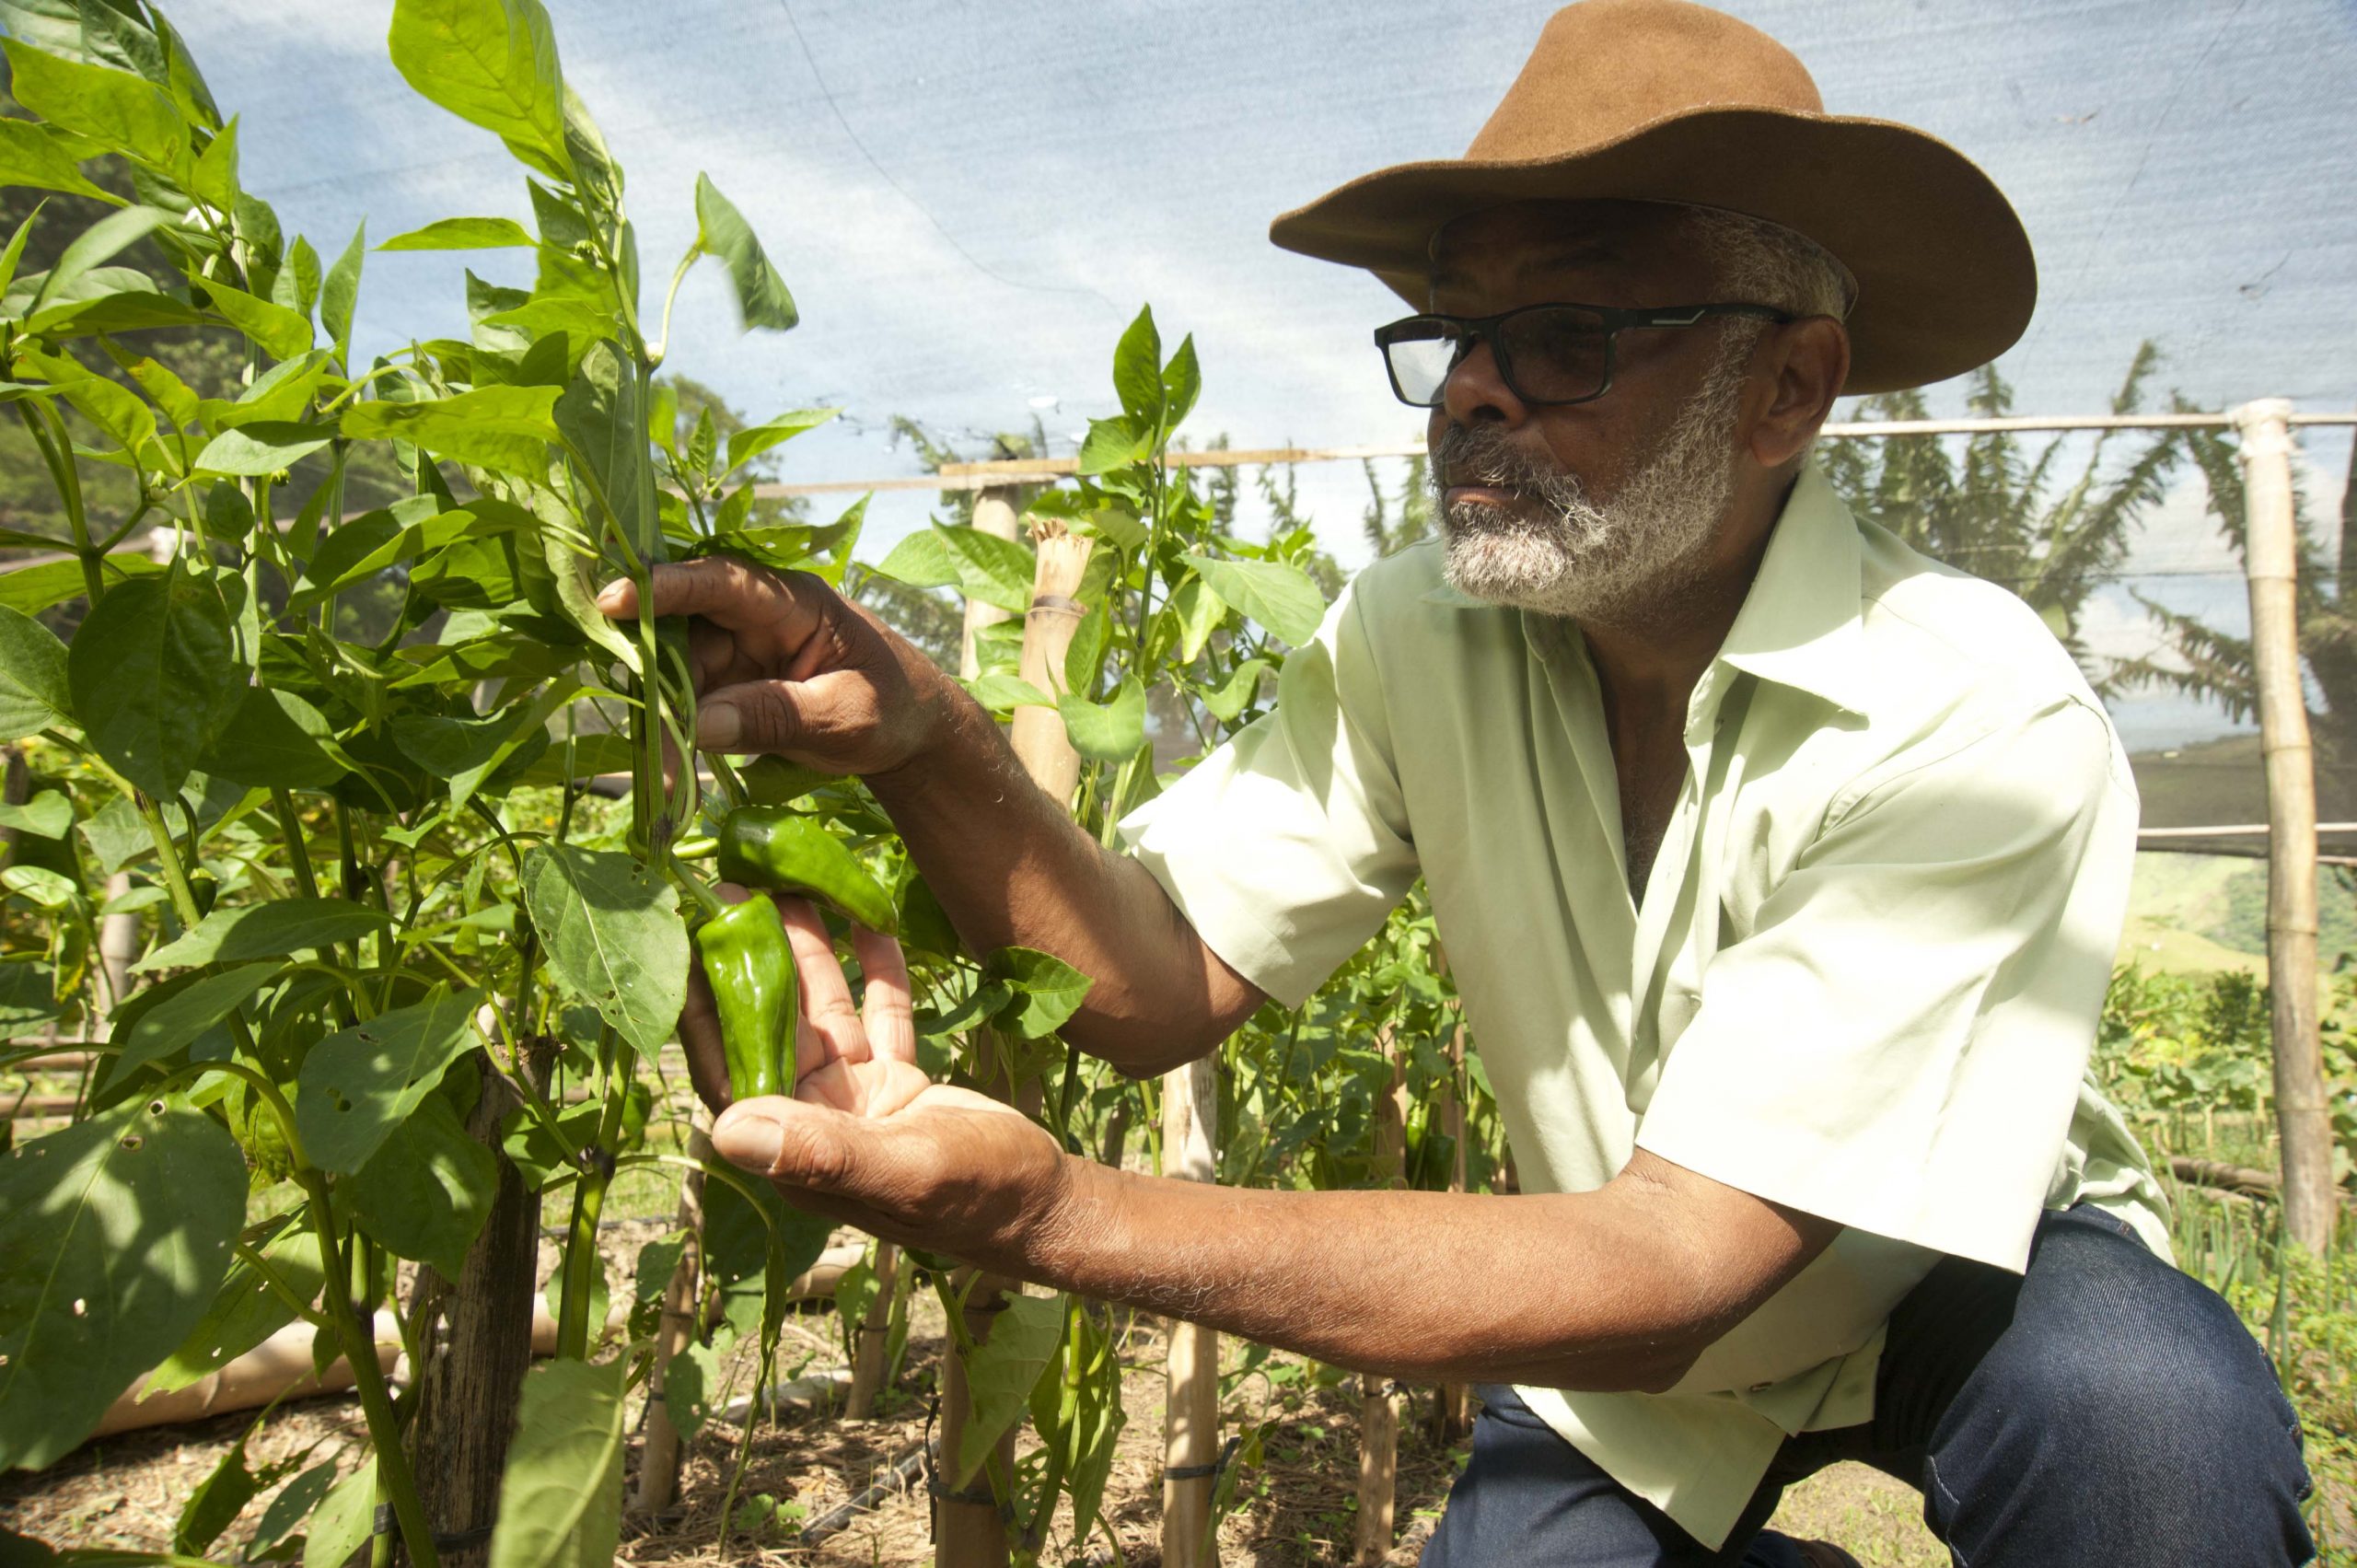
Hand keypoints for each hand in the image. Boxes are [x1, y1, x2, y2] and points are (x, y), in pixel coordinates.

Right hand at [597, 558, 950, 774]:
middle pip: (684, 634)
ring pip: (676, 674)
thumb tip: (703, 723)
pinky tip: (672, 779)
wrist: (914, 737)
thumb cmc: (895, 710)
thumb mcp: (845, 717)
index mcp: (795, 602)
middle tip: (652, 749)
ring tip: (667, 783)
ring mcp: (739, 649)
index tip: (614, 598)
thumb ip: (777, 716)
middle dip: (658, 686)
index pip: (723, 582)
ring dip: (665, 725)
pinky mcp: (730, 684)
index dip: (668, 587)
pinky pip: (687, 703)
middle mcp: (756, 616)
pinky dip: (677, 738)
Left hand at [681, 887, 1069, 1261]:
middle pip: (772, 1027)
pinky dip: (876, 972)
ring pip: (823, 1013)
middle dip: (754, 960)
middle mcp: (813, 1119)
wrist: (1044, 1208)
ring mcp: (856, 1099)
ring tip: (792, 885)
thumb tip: (725, 1132)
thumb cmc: (974, 1198)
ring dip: (811, 954)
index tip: (688, 937)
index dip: (706, 1005)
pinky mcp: (898, 1083)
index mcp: (795, 1147)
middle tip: (734, 885)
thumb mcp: (901, 1171)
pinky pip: (879, 1016)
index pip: (732, 1066)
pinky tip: (870, 922)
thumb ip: (820, 1152)